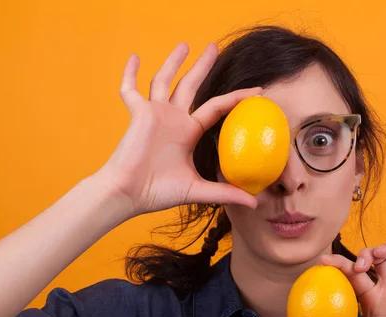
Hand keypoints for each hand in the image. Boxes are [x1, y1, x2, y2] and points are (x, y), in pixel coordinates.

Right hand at [97, 42, 260, 216]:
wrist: (129, 194)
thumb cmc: (159, 192)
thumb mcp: (198, 190)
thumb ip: (225, 193)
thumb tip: (255, 204)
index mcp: (188, 132)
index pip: (216, 107)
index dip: (236, 98)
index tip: (256, 91)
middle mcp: (173, 119)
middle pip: (190, 85)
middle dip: (202, 66)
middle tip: (214, 47)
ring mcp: (154, 114)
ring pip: (164, 80)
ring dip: (173, 62)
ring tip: (184, 44)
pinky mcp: (137, 114)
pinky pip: (130, 90)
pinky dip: (130, 74)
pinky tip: (135, 57)